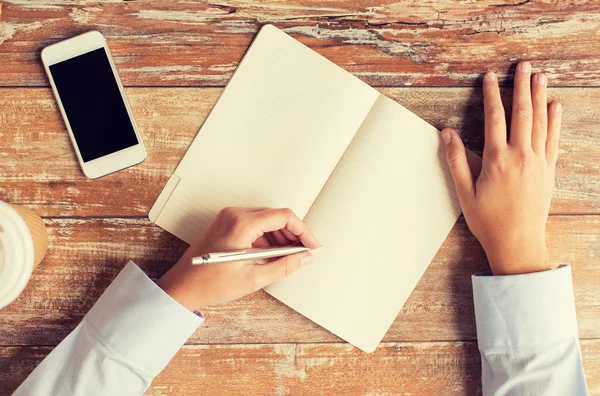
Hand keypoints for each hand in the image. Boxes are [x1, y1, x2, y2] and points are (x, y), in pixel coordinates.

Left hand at [157, 207, 319, 310]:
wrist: (182, 287)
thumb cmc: (210, 283)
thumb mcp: (254, 278)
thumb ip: (284, 265)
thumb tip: (304, 257)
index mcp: (242, 224)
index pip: (283, 216)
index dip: (303, 231)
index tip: (312, 245)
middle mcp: (234, 214)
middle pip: (275, 216)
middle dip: (293, 234)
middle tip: (303, 253)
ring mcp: (228, 217)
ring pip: (266, 219)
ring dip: (281, 236)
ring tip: (288, 257)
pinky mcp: (226, 224)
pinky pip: (254, 224)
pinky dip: (267, 237)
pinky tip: (272, 254)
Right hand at [442, 61, 561, 274]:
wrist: (518, 242)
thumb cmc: (488, 220)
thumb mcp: (464, 192)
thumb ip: (456, 160)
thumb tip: (447, 134)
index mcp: (497, 159)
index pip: (495, 118)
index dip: (491, 94)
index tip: (489, 77)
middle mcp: (521, 156)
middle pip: (523, 112)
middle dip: (521, 86)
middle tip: (523, 66)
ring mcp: (538, 162)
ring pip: (541, 122)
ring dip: (540, 97)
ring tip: (541, 77)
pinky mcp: (549, 171)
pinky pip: (554, 139)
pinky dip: (555, 121)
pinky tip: (555, 107)